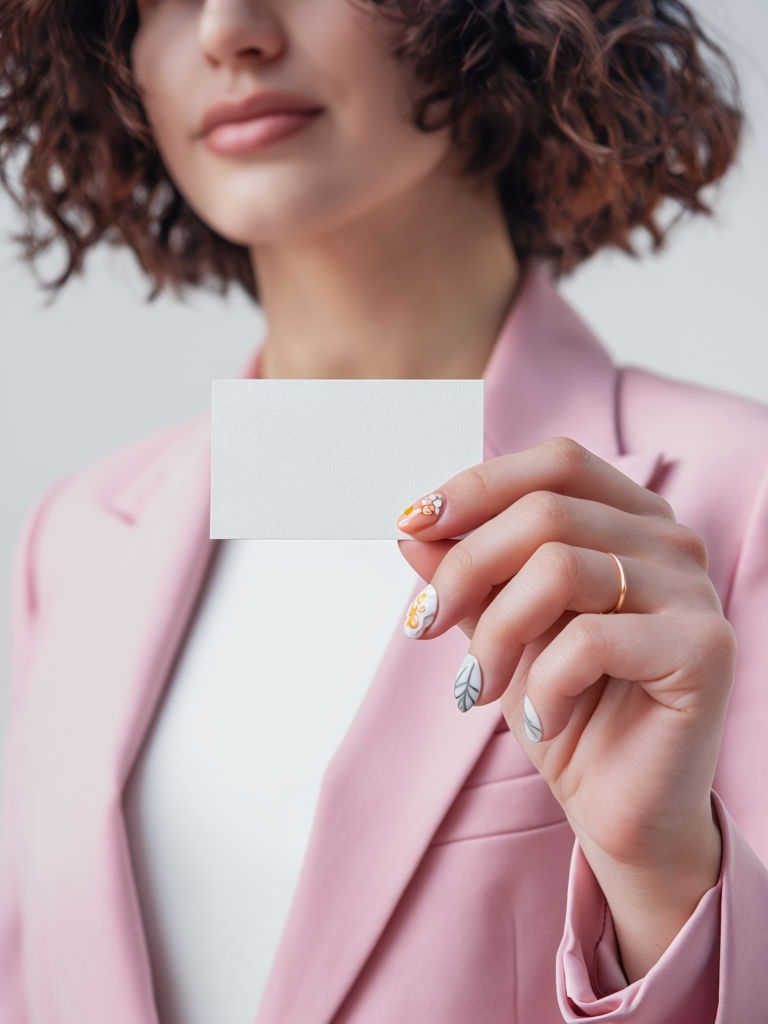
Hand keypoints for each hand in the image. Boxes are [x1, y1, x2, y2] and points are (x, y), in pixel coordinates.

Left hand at [397, 437, 733, 979]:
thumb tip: (414, 528)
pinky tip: (544, 716)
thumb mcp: (500, 629)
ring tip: (479, 686)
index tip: (412, 523)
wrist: (620, 808)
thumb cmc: (565, 709)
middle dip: (465, 567)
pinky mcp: (704, 650)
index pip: (556, 463)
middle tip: (424, 623)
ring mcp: (694, 593)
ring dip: (496, 633)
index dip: (478, 486)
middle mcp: (670, 543)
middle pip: (546, 511)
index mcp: (630, 521)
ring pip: (561, 567)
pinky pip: (590, 639)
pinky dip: (543, 682)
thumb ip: (467, 574)